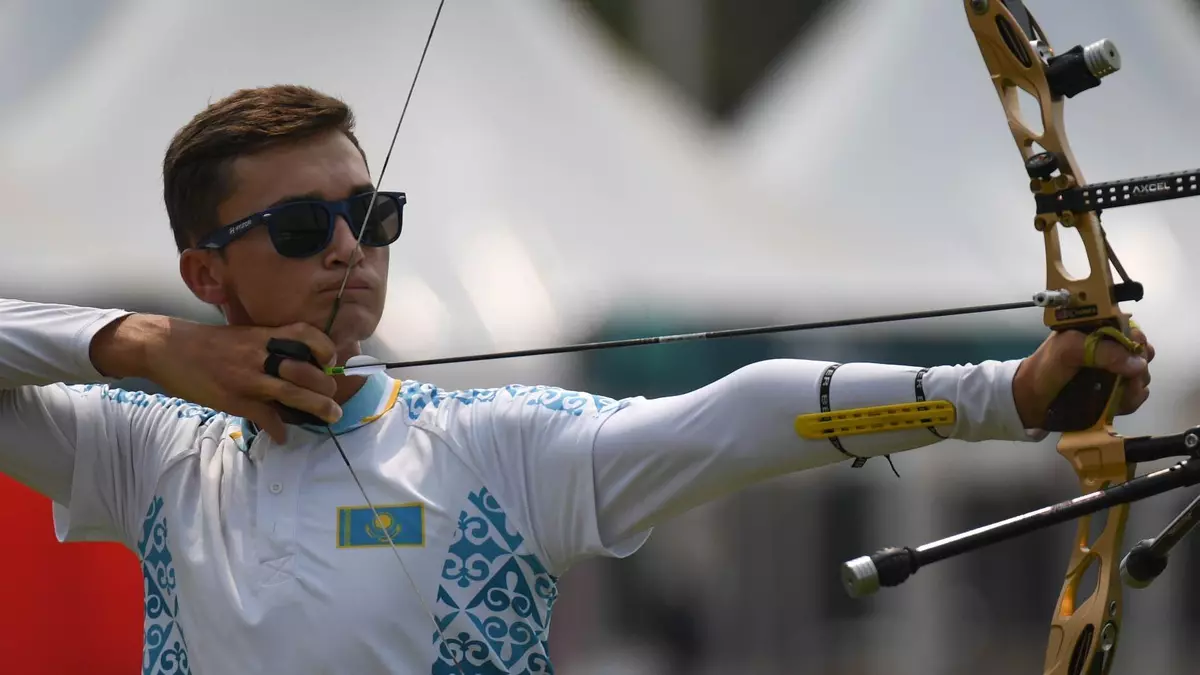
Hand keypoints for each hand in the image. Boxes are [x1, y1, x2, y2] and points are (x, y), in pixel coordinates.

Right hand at [94, 315, 341, 441]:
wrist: (167, 348)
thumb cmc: (207, 343)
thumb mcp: (242, 335)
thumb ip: (268, 346)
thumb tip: (295, 363)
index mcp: (263, 336)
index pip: (305, 334)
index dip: (324, 348)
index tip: (331, 361)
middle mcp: (259, 354)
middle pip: (305, 370)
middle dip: (325, 386)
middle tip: (333, 398)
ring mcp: (247, 377)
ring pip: (292, 393)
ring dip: (317, 407)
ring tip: (330, 415)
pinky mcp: (234, 398)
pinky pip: (264, 416)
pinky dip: (278, 429)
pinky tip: (283, 437)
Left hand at [1012, 323, 1153, 429]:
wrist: (1031, 401)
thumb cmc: (1045, 369)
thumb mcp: (1068, 350)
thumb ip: (1101, 351)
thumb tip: (1138, 364)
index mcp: (1098, 331)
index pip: (1131, 328)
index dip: (1136, 340)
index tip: (1133, 352)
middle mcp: (1109, 349)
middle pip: (1142, 352)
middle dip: (1139, 365)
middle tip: (1126, 376)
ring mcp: (1113, 372)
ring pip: (1142, 375)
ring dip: (1135, 385)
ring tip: (1118, 392)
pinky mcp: (1114, 392)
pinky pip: (1136, 394)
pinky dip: (1132, 399)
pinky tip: (1118, 403)